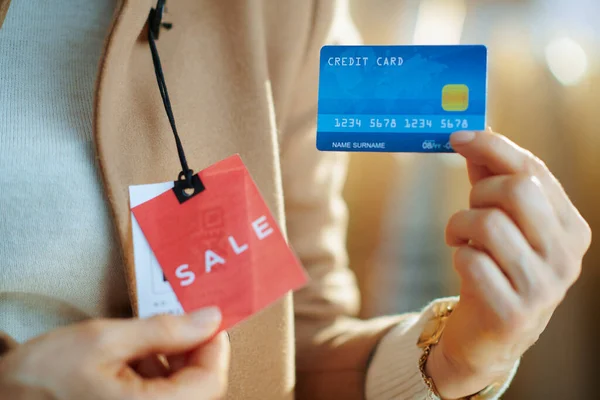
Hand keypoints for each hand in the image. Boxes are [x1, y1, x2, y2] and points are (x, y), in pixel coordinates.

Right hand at [0, 307, 228, 399]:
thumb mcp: (105, 340)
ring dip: (175, 364)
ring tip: (147, 341)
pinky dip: (157, 378)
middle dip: (193, 352)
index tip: (208, 319)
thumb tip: (211, 318)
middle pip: (199, 389)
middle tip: (179, 323)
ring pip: (182, 395)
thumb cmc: (42, 377)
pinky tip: (136, 361)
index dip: (215, 346)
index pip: (211, 382)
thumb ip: (164, 329)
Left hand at [426, 130, 590, 398]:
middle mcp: (566, 256)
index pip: (534, 170)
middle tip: (470, 211)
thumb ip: (491, 179)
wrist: (489, 336)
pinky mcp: (513, 313)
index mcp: (570, 227)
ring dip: (459, 224)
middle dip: (480, 191)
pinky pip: (471, 261)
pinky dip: (457, 254)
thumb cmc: (495, 267)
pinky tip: (464, 263)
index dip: (493, 146)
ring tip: (460, 239)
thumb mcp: (501, 221)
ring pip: (489, 222)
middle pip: (518, 189)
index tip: (458, 136)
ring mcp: (544, 287)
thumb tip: (471, 135)